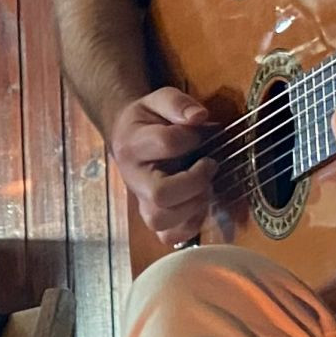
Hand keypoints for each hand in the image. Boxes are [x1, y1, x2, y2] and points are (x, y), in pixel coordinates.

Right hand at [109, 87, 220, 244]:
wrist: (127, 138)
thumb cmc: (148, 120)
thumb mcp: (159, 100)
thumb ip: (178, 104)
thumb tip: (199, 117)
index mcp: (133, 145)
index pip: (166, 143)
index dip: (191, 137)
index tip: (200, 133)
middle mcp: (133, 178)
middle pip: (161, 194)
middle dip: (195, 181)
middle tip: (209, 165)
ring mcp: (141, 202)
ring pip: (161, 220)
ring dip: (193, 205)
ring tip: (204, 186)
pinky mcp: (152, 217)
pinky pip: (169, 236)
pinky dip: (190, 225)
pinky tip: (198, 203)